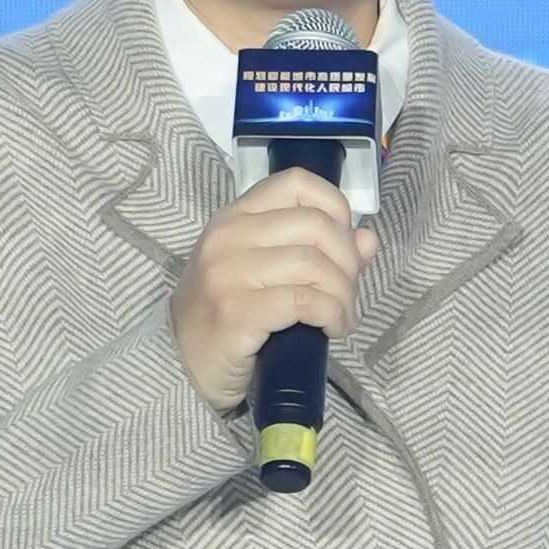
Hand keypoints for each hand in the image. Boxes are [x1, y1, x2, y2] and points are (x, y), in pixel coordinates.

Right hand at [173, 168, 378, 412]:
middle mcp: (228, 236)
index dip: (336, 208)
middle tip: (348, 293)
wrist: (180, 365)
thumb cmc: (225, 316)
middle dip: (348, 262)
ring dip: (343, 295)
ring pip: (315, 266)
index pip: (296, 183)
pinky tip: (332, 329)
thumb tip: (368, 238)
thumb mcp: (266, 273)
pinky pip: (305, 302)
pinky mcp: (237, 312)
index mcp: (235, 217)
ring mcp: (228, 273)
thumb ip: (317, 251)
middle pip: (316, 225)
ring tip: (342, 317)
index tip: (345, 245)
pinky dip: (332, 315)